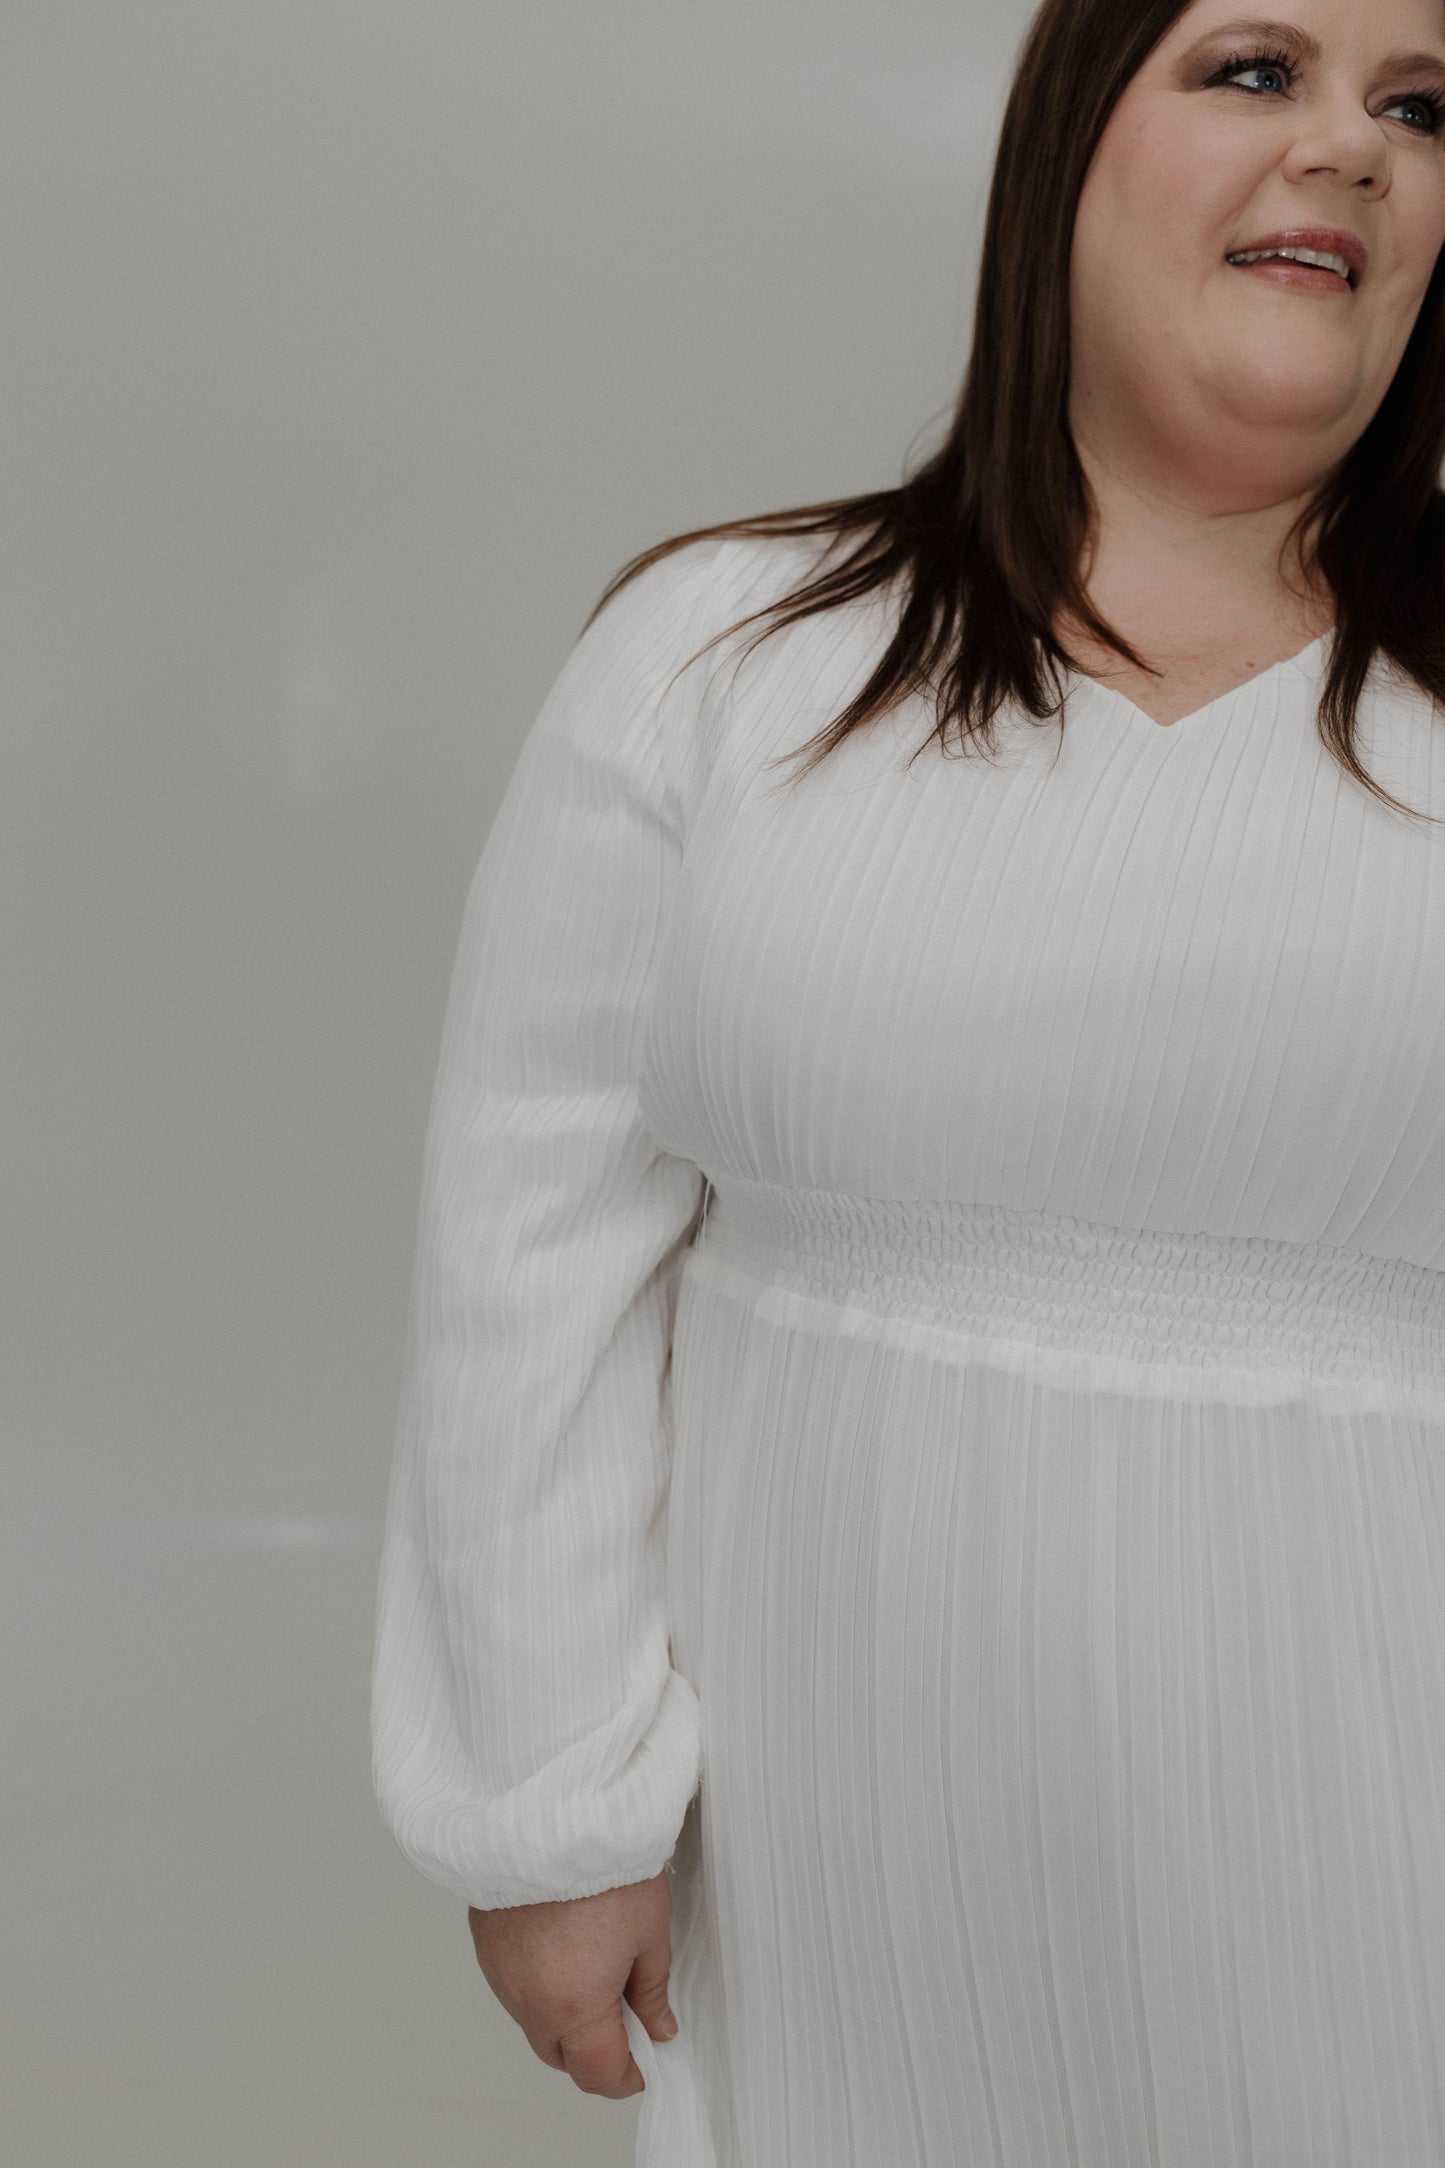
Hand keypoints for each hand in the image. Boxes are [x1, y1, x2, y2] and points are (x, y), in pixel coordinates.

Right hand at [468, 1868, 677, 2099]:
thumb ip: (652, 1991)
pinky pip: (512, 1983)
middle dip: (593, 2050)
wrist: (556, 1807)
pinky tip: (562, 1946)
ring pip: (532, 2019)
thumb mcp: (650, 1931)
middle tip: (626, 2017)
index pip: (598, 2073)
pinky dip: (538, 1981)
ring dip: (562, 2014)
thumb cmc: (608, 1865)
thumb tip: (658, 2030)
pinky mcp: (484, 1941)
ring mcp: (499, 1971)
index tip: (647, 2062)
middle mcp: (527, 2000)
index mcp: (573, 2007)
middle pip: (559, 2053)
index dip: (628, 2076)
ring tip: (594, 1970)